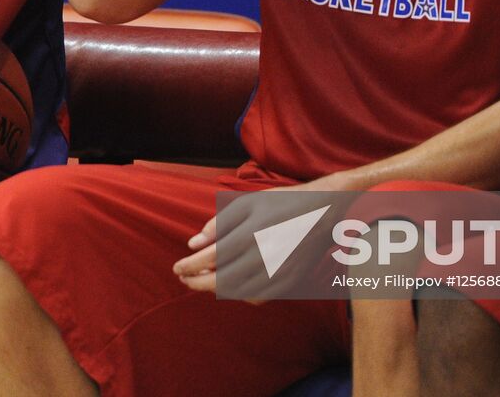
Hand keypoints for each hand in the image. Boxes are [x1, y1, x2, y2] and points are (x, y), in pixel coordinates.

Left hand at [173, 173, 344, 295]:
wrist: (323, 210)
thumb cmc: (281, 202)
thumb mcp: (247, 203)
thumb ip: (217, 224)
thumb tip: (193, 244)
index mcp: (251, 233)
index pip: (211, 258)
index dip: (189, 266)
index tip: (176, 268)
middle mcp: (264, 256)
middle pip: (222, 281)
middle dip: (197, 282)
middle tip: (184, 279)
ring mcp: (278, 272)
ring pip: (238, 292)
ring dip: (216, 290)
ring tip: (204, 280)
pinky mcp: (289, 282)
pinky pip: (258, 297)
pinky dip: (240, 294)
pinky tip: (232, 284)